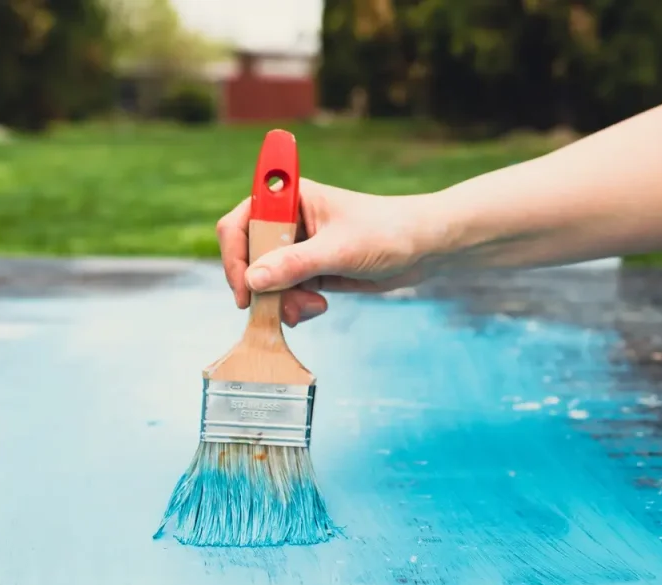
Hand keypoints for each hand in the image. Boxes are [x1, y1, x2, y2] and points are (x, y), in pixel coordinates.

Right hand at [216, 179, 438, 325]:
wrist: (425, 248)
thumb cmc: (387, 232)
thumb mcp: (340, 249)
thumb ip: (295, 265)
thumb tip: (253, 281)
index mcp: (289, 198)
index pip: (240, 223)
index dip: (235, 256)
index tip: (245, 290)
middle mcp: (287, 221)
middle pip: (248, 258)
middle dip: (263, 288)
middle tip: (284, 310)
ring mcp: (297, 247)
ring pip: (266, 281)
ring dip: (281, 301)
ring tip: (312, 308)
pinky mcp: (309, 269)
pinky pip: (284, 292)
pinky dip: (294, 305)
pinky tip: (318, 307)